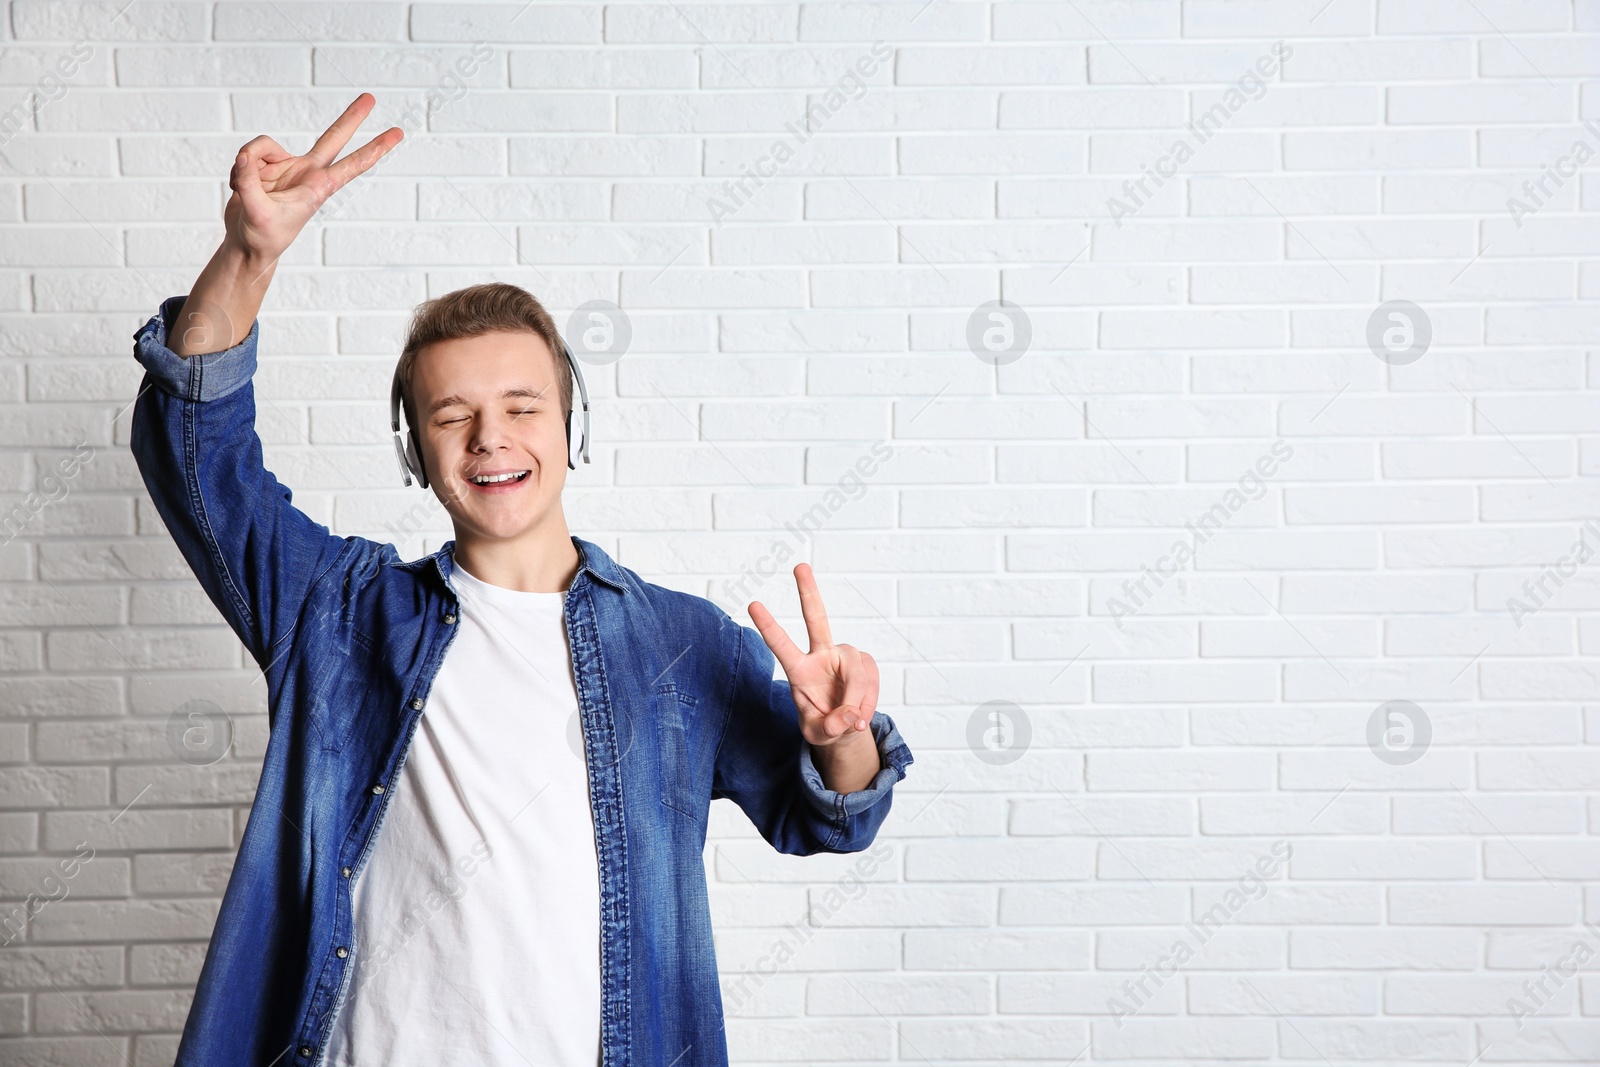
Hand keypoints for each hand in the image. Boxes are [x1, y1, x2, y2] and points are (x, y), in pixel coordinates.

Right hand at [223, 92, 401, 265]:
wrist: (246, 244)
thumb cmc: (262, 236)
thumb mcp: (257, 213)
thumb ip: (250, 181)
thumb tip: (245, 154)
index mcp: (318, 187)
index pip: (353, 164)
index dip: (375, 149)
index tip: (398, 134)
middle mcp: (307, 172)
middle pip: (333, 137)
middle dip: (352, 117)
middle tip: (372, 97)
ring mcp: (286, 167)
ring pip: (262, 146)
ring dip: (246, 165)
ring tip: (244, 190)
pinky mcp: (264, 166)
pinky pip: (246, 155)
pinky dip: (237, 171)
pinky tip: (239, 188)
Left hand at [748, 563, 879, 750]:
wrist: (845, 727)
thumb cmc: (823, 725)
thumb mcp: (819, 736)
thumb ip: (828, 728)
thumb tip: (848, 715)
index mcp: (799, 670)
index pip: (782, 646)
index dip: (768, 626)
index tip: (752, 603)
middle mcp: (821, 655)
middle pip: (817, 619)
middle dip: (808, 592)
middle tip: (799, 565)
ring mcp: (845, 657)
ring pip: (856, 671)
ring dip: (857, 700)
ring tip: (853, 722)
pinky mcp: (866, 663)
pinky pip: (872, 682)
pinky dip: (869, 703)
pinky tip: (861, 715)